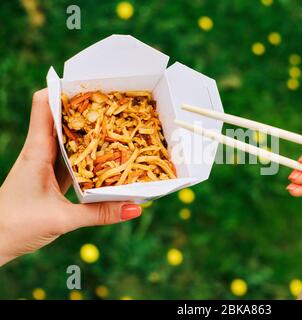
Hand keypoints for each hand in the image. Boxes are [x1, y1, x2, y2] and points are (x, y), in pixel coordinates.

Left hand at [0, 89, 141, 265]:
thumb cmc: (16, 226)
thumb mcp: (62, 219)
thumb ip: (100, 213)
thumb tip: (136, 207)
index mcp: (37, 150)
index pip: (44, 106)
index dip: (63, 89)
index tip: (90, 82)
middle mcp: (41, 152)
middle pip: (61, 119)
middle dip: (86, 109)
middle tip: (114, 104)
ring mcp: (45, 165)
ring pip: (69, 140)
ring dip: (89, 133)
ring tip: (116, 126)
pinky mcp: (50, 179)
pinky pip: (72, 161)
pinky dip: (88, 156)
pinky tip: (105, 159)